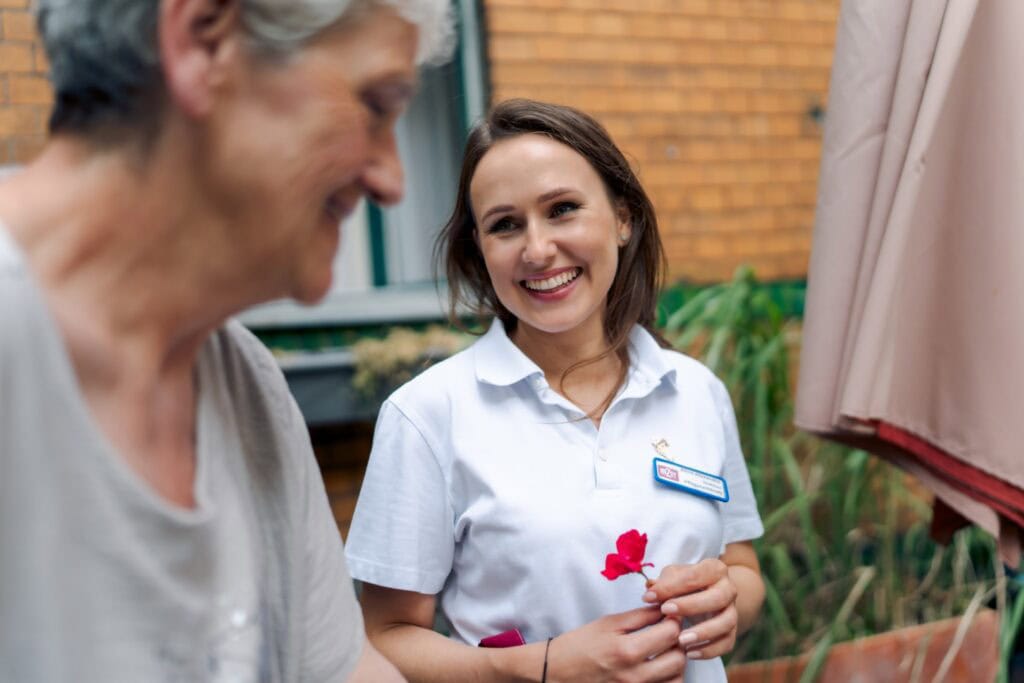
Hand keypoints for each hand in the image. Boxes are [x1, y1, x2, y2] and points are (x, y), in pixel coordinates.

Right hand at [545, 606, 685, 682]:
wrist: (557, 671)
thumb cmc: (579, 645)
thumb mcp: (607, 624)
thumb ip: (639, 616)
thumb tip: (664, 608)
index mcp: (627, 650)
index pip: (670, 633)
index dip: (674, 620)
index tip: (669, 615)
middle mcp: (635, 675)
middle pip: (678, 658)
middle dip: (678, 641)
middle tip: (669, 632)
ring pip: (676, 679)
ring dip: (676, 663)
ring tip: (665, 651)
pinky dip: (668, 679)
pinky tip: (659, 668)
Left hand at [642, 559, 738, 660]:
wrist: (708, 595)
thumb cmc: (685, 583)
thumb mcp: (673, 576)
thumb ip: (663, 582)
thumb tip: (650, 588)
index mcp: (714, 569)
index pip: (696, 575)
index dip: (671, 586)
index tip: (649, 597)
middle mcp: (728, 588)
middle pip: (717, 597)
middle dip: (690, 606)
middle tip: (666, 611)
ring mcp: (733, 611)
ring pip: (726, 623)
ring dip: (703, 633)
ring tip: (680, 640)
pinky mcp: (732, 632)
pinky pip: (726, 643)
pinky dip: (709, 650)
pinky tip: (689, 653)